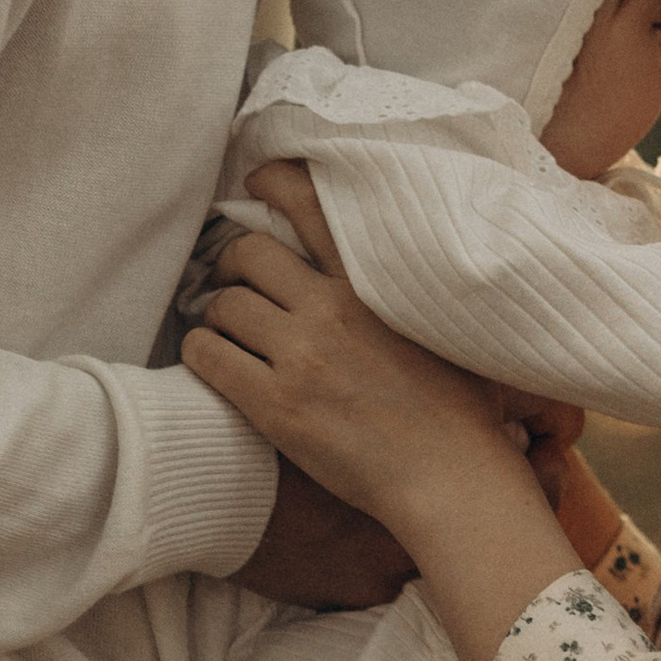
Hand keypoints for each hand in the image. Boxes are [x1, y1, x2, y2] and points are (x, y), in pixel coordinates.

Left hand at [206, 169, 589, 660]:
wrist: (452, 477)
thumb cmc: (459, 408)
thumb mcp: (440, 324)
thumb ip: (398, 287)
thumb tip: (369, 260)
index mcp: (375, 282)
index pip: (311, 203)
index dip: (273, 182)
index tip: (258, 183)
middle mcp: (333, 308)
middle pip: (248, 254)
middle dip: (231, 264)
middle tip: (233, 283)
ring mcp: (302, 357)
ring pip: (223, 305)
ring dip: (217, 316)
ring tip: (229, 334)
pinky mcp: (276, 406)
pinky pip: (208, 357)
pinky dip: (202, 354)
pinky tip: (215, 363)